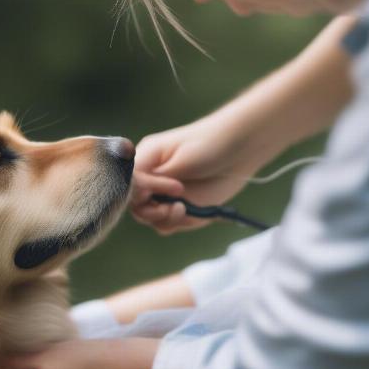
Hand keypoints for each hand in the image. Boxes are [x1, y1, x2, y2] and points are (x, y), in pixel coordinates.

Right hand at [131, 108, 266, 234]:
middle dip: (152, 211)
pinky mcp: (179, 207)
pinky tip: (190, 211)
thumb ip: (156, 174)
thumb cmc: (210, 143)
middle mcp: (151, 179)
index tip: (172, 188)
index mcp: (146, 160)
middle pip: (134, 205)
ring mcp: (164, 195)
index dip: (143, 192)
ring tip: (184, 208)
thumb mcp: (181, 157)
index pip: (128, 183)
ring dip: (165, 219)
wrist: (240, 150)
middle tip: (174, 207)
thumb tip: (135, 188)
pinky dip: (177, 223)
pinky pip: (166, 225)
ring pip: (149, 218)